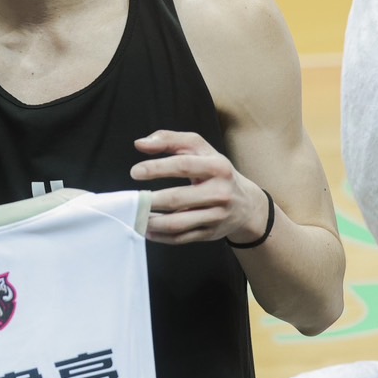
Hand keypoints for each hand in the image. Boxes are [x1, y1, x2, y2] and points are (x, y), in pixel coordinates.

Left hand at [132, 130, 270, 244]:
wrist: (246, 203)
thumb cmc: (216, 171)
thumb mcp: (200, 149)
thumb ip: (170, 140)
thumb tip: (140, 143)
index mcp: (217, 167)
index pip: (183, 166)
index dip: (156, 168)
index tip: (135, 172)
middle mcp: (220, 193)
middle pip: (177, 199)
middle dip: (150, 201)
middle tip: (131, 199)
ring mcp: (216, 216)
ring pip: (177, 223)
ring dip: (151, 221)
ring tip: (135, 215)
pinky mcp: (210, 233)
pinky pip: (181, 238)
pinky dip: (160, 236)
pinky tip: (147, 229)